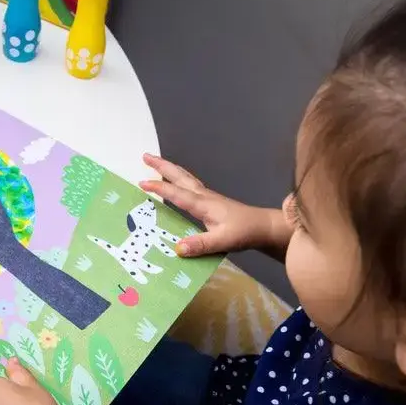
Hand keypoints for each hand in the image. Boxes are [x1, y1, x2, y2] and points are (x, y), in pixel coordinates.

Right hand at [139, 153, 289, 259]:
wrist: (263, 226)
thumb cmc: (244, 232)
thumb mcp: (223, 241)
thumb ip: (201, 244)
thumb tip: (177, 248)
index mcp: (203, 204)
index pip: (177, 193)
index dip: (159, 188)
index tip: (142, 183)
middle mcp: (203, 196)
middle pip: (180, 177)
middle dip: (162, 166)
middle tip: (145, 156)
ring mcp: (207, 197)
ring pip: (184, 178)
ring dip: (169, 169)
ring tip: (155, 162)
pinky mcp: (210, 201)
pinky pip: (188, 184)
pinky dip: (178, 178)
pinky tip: (175, 182)